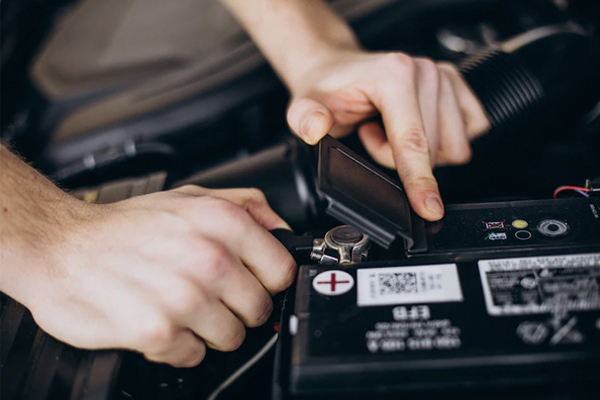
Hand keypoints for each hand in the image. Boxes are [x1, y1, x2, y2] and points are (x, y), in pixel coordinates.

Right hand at [21, 186, 295, 367]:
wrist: (60, 245)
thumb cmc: (124, 226)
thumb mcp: (191, 196)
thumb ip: (247, 206)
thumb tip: (283, 229)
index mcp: (223, 222)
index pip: (283, 271)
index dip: (267, 280)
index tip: (251, 281)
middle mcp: (208, 258)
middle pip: (259, 309)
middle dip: (237, 307)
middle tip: (208, 295)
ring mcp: (185, 297)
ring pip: (232, 337)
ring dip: (208, 329)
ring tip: (180, 306)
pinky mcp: (158, 331)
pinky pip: (194, 355)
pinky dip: (178, 345)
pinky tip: (159, 320)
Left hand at [287, 51, 489, 220]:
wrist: (335, 68)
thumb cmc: (326, 89)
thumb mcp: (303, 106)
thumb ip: (305, 118)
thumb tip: (316, 127)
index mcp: (394, 75)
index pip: (413, 142)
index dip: (420, 181)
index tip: (429, 209)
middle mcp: (425, 71)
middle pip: (433, 151)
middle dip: (398, 158)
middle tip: (370, 135)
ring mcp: (444, 76)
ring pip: (452, 147)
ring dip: (419, 151)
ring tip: (387, 129)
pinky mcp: (457, 85)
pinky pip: (469, 133)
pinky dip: (440, 141)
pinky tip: (412, 127)